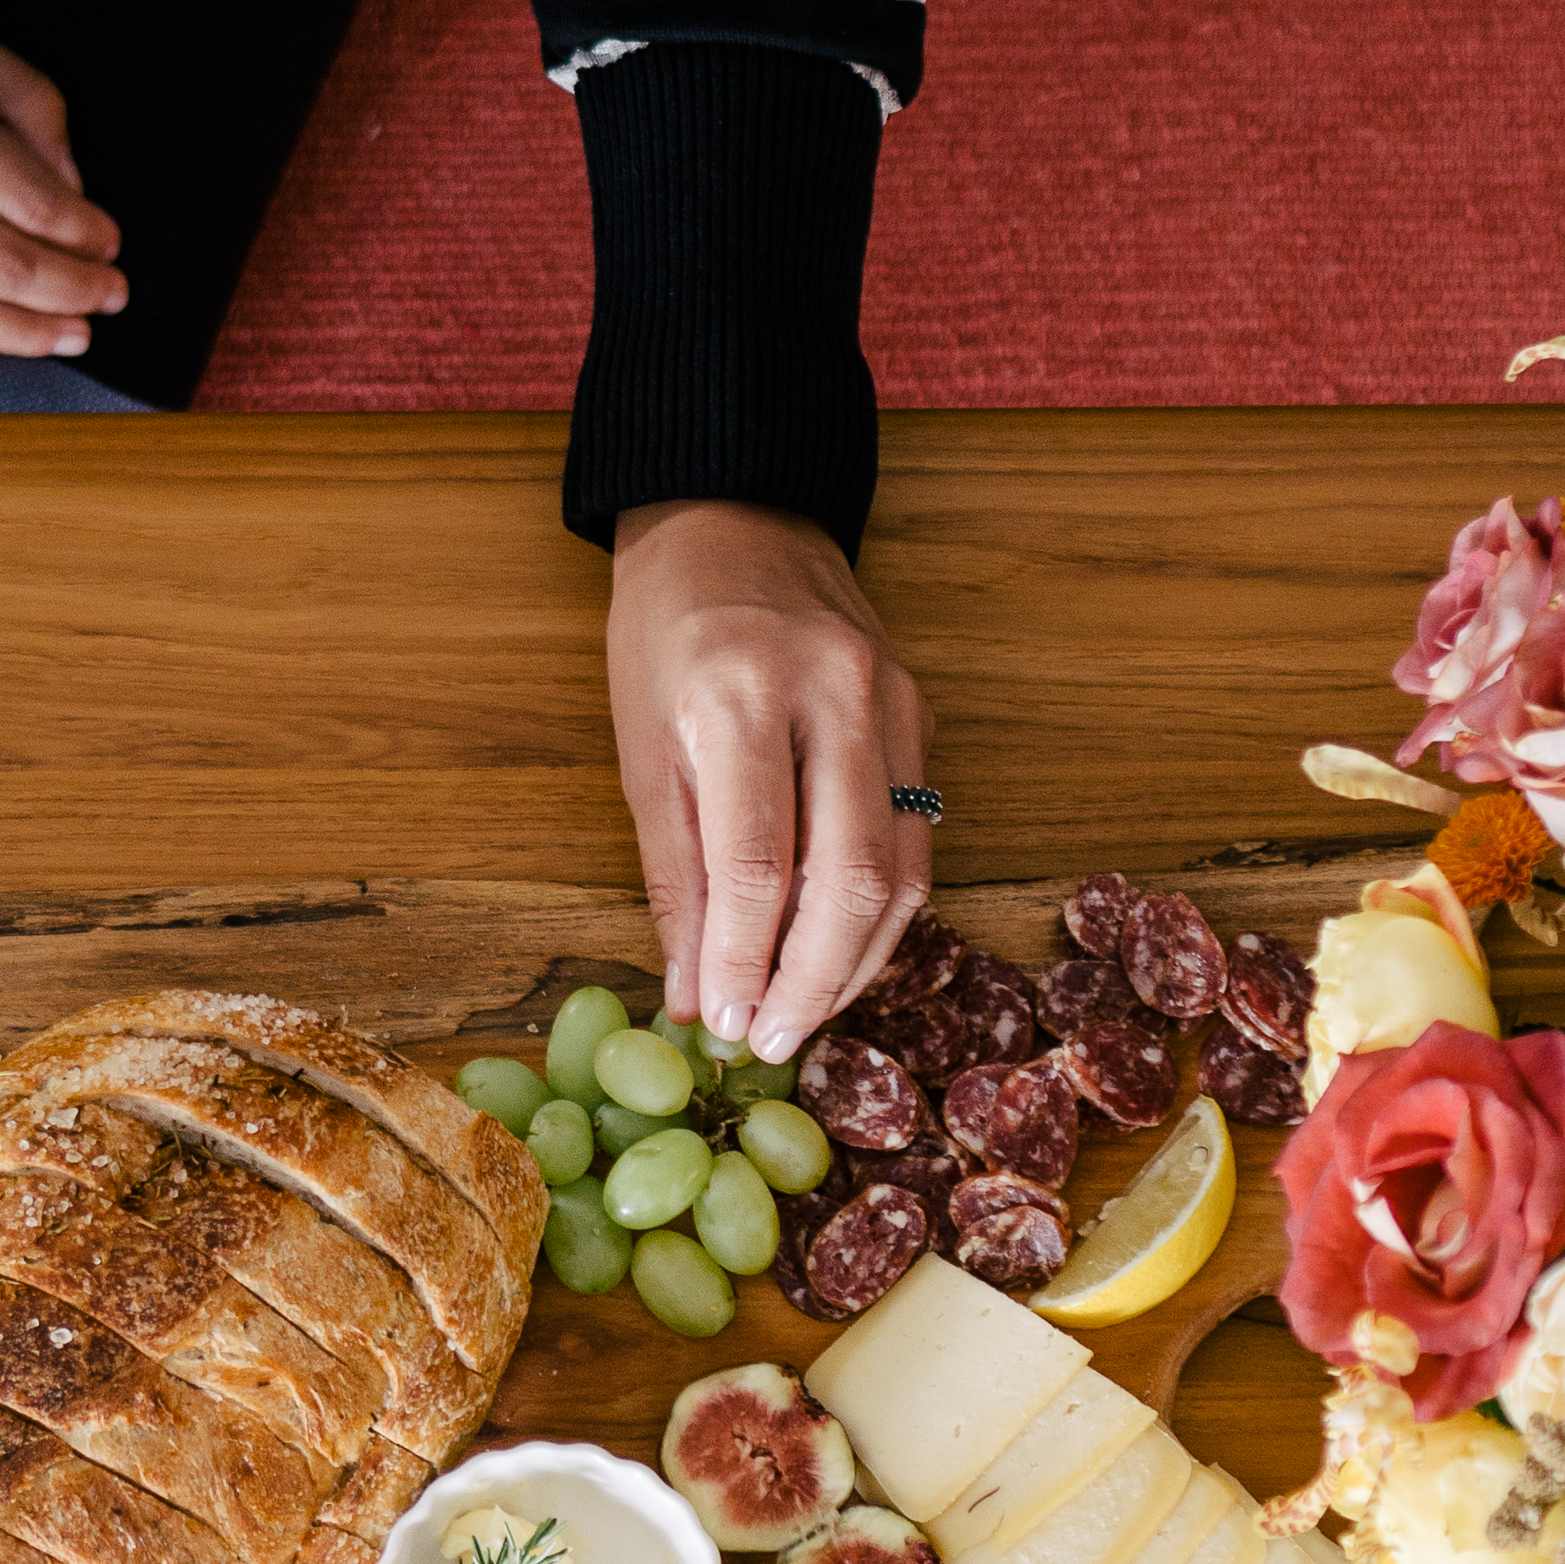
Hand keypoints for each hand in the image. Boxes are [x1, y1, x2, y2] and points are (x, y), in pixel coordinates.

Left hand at [608, 500, 933, 1063]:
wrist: (734, 521)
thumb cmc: (664, 636)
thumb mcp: (640, 750)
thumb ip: (675, 878)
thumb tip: (694, 997)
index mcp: (737, 693)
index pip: (758, 862)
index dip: (745, 961)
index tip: (724, 1026)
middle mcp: (831, 692)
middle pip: (848, 876)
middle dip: (812, 981)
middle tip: (773, 1042)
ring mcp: (892, 700)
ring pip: (899, 869)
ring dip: (856, 962)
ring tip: (805, 1014)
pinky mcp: (924, 714)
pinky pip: (916, 840)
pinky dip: (881, 913)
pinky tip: (841, 953)